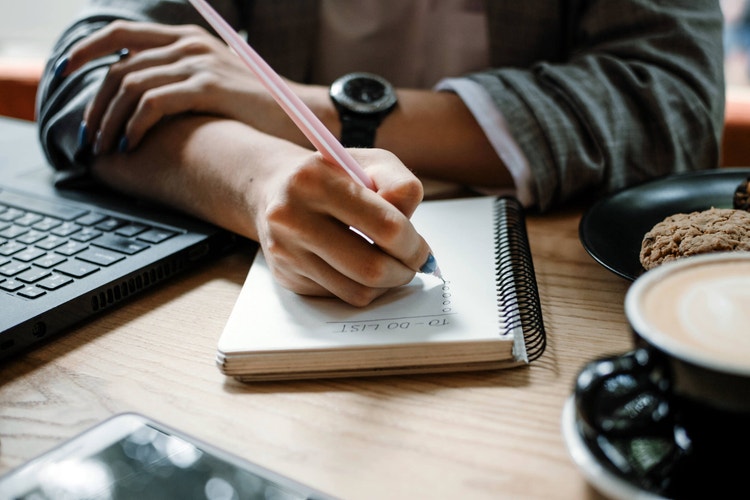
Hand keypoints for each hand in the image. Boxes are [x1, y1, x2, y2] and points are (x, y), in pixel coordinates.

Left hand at [62, 20, 295, 153]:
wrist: (302, 113)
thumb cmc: (257, 107)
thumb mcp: (215, 82)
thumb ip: (181, 80)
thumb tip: (139, 102)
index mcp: (186, 38)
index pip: (120, 34)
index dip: (85, 52)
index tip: (64, 74)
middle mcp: (189, 45)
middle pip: (119, 64)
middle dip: (95, 102)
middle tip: (88, 134)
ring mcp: (199, 64)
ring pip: (131, 85)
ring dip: (110, 120)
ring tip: (105, 147)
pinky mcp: (210, 87)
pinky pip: (154, 102)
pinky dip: (135, 124)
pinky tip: (131, 144)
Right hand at [254, 147, 431, 305]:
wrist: (274, 188)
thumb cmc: (332, 175)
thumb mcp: (370, 163)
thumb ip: (400, 185)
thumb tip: (410, 230)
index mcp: (316, 180)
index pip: (386, 226)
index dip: (413, 244)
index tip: (421, 249)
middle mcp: (293, 217)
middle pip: (371, 268)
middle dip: (403, 271)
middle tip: (412, 264)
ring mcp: (286, 251)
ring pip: (357, 290)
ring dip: (386, 284)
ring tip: (391, 266)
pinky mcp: (286, 275)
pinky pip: (339, 296)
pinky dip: (360, 287)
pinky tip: (360, 267)